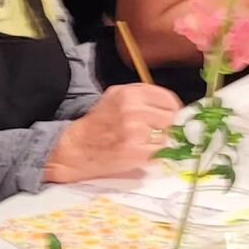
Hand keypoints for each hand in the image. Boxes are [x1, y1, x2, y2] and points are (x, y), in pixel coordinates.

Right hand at [44, 84, 182, 182]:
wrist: (75, 148)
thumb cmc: (98, 124)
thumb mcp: (115, 98)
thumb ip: (142, 98)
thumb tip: (172, 108)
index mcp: (129, 93)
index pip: (168, 99)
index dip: (173, 110)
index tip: (171, 117)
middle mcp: (133, 109)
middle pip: (171, 118)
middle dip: (167, 127)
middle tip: (156, 133)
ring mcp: (135, 131)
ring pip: (166, 137)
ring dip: (160, 142)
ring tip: (143, 143)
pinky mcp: (135, 152)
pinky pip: (159, 152)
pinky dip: (154, 155)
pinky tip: (140, 153)